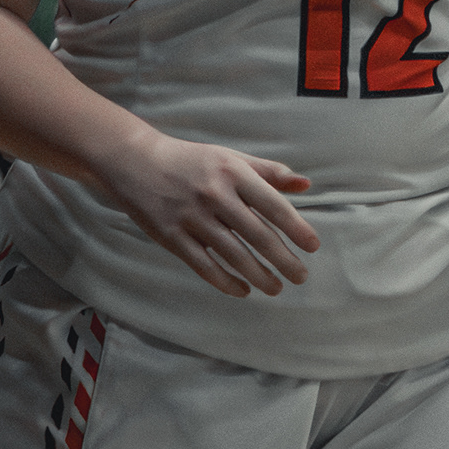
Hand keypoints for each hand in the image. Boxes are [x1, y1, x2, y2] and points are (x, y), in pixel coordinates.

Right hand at [92, 128, 320, 297]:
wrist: (135, 162)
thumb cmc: (192, 161)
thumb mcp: (230, 158)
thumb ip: (268, 172)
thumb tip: (306, 185)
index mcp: (232, 172)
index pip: (273, 205)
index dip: (296, 228)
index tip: (313, 247)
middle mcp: (213, 194)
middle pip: (257, 235)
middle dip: (283, 260)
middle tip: (301, 277)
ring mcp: (191, 217)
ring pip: (233, 255)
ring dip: (259, 275)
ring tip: (276, 287)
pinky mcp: (171, 236)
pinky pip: (204, 266)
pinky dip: (226, 282)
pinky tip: (243, 290)